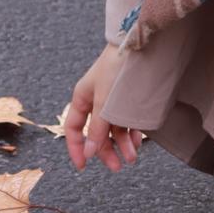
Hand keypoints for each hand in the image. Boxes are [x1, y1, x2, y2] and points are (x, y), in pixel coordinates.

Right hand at [65, 43, 144, 171]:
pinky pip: (127, 121)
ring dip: (122, 145)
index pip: (74, 128)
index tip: (83, 167)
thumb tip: (88, 153)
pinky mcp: (128, 98)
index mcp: (83, 97)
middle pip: (96, 132)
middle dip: (105, 150)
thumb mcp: (104, 101)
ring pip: (114, 128)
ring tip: (133, 157)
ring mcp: (112, 99)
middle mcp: (96, 100)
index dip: (76, 147)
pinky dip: (131, 133)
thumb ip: (97, 129)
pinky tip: (138, 141)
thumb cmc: (117, 69)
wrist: (139, 45)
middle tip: (118, 167)